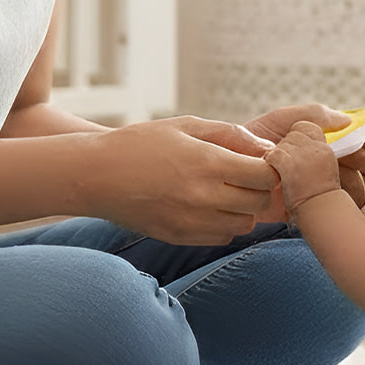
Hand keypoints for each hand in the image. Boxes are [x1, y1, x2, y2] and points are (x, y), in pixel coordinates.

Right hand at [83, 115, 278, 244]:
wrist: (97, 175)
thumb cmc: (142, 143)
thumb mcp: (186, 126)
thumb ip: (230, 134)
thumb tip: (266, 148)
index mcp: (207, 162)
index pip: (264, 175)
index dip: (268, 168)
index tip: (259, 162)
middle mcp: (203, 196)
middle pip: (259, 203)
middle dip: (260, 190)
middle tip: (247, 177)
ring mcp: (191, 221)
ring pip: (244, 225)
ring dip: (244, 210)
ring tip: (226, 192)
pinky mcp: (180, 238)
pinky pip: (221, 238)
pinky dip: (225, 225)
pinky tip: (209, 207)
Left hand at [245, 104, 364, 207]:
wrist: (229, 171)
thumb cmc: (253, 140)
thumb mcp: (279, 120)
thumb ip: (312, 114)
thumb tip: (347, 120)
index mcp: (329, 139)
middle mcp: (334, 163)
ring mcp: (327, 188)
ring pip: (361, 186)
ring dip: (358, 179)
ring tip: (344, 172)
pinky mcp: (316, 210)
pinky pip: (341, 208)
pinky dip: (343, 200)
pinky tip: (335, 191)